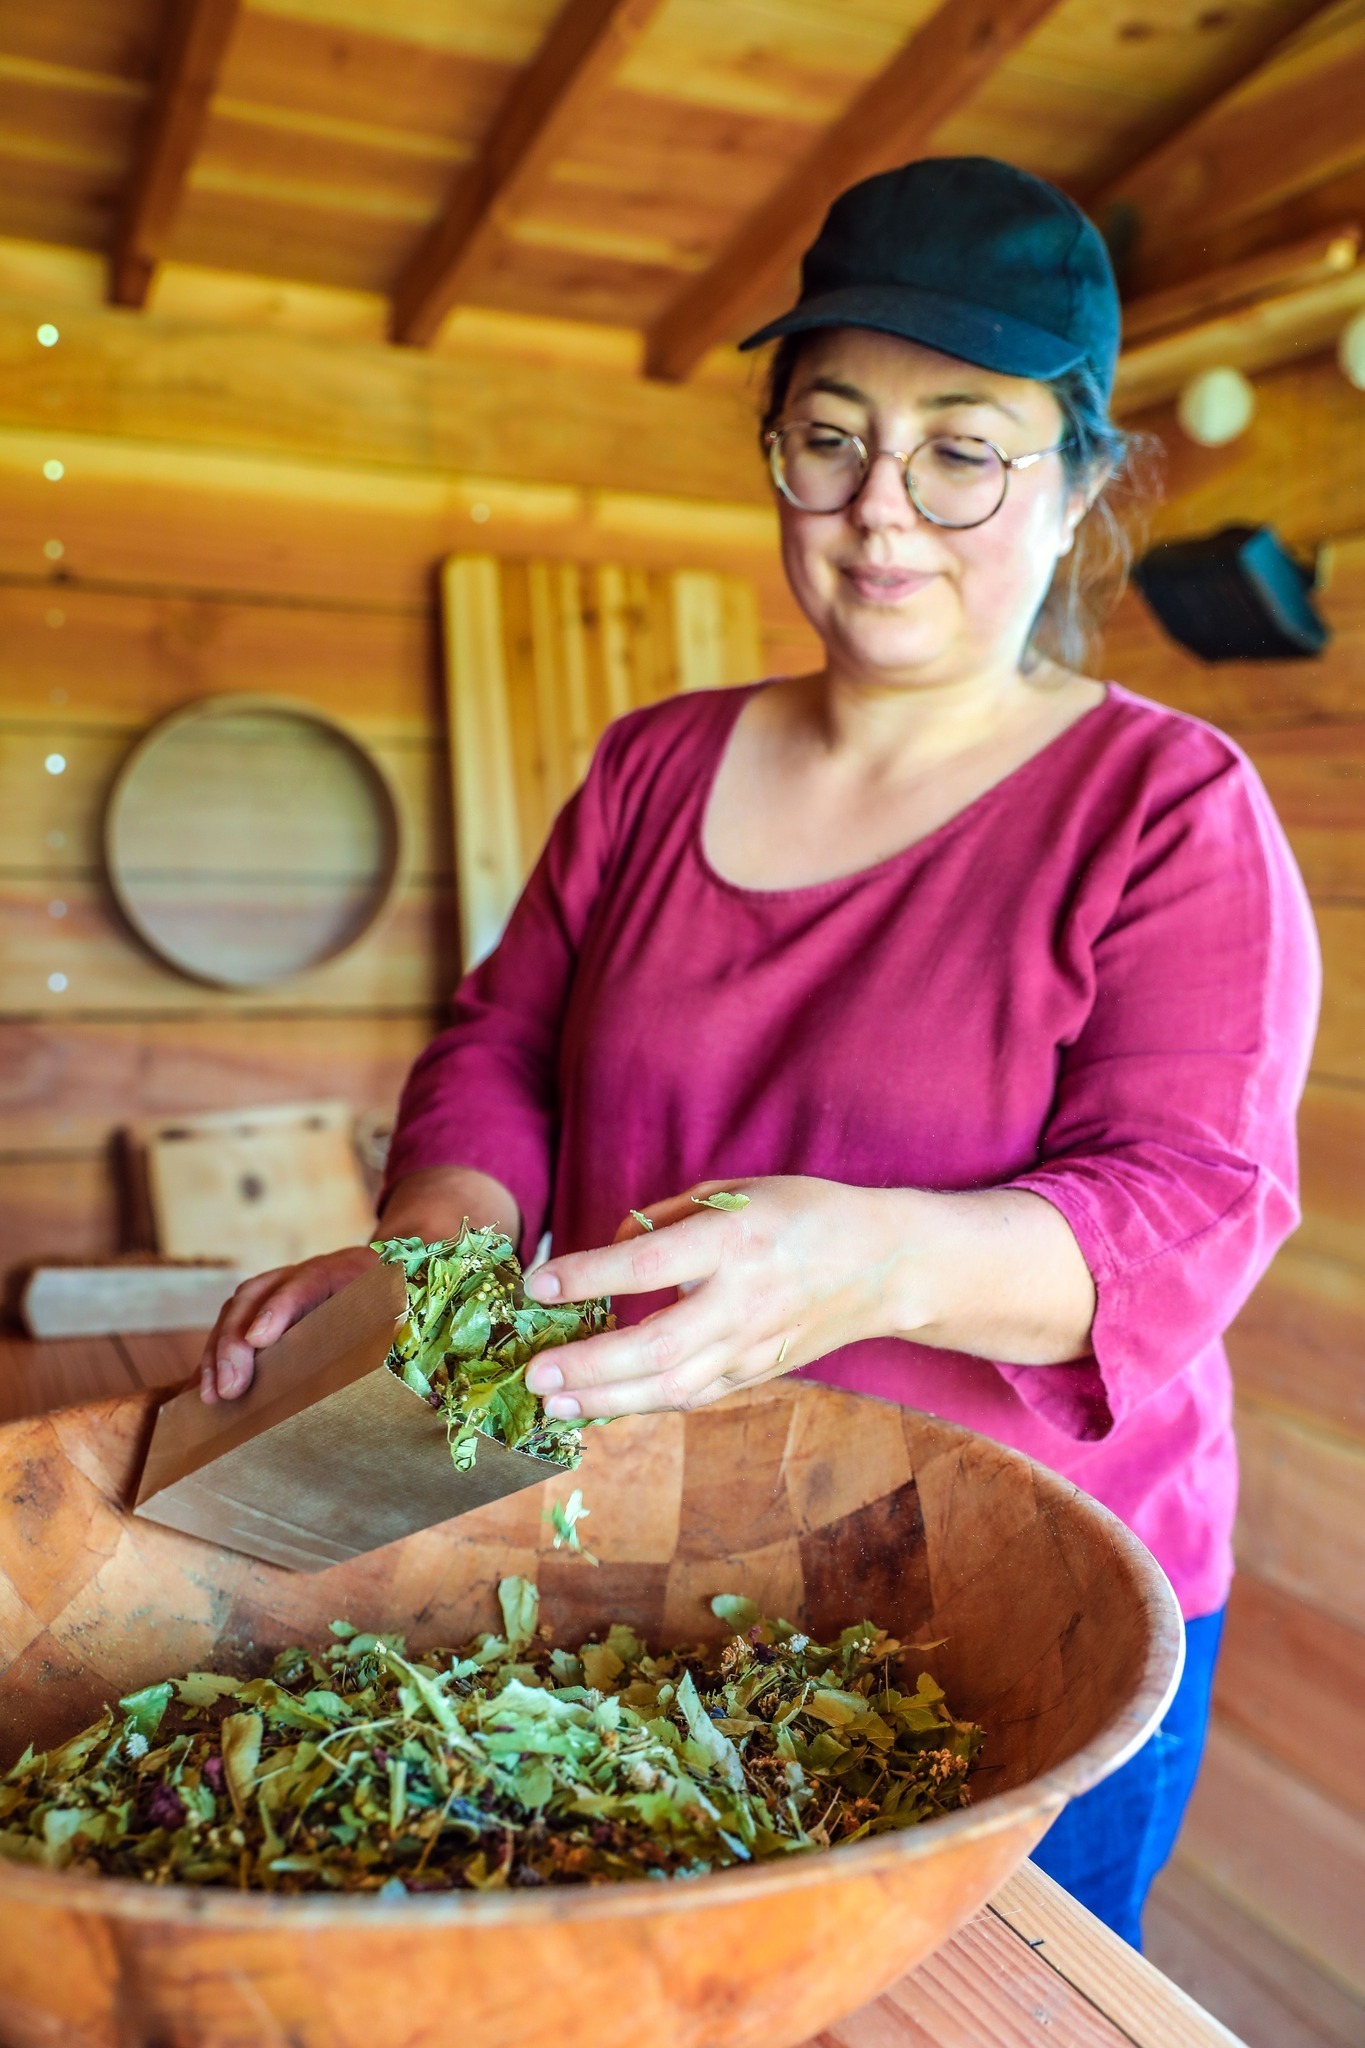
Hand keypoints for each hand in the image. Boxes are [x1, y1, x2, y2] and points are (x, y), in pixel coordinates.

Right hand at [199, 1246, 378, 1402]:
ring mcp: (277, 1285)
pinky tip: (201, 1389)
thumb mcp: (398, 1313)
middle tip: (230, 1388)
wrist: (384, 1273)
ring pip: (235, 1309)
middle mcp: (303, 1272)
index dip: (279, 1307)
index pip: (308, 1281)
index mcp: (346, 1268)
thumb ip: (389, 1338)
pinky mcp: (260, 1305)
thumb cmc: (391, 1305)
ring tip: (211, 1394)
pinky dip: (213, 1359)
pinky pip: (228, 1326)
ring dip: (217, 1353)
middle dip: (235, 1343)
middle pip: (258, 1295)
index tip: (258, 1340)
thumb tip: (394, 1386)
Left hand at [521, 1176, 910, 1420]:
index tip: (538, 1284)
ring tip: (552, 1405)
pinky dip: (641, 1405)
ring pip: (671, 1387)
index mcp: (735, 1240)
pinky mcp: (756, 1373)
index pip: (649, 1264)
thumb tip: (608, 1250)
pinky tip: (598, 1405)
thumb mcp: (736, 1189)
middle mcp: (744, 1299)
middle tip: (533, 1373)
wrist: (883, 1265)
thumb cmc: (801, 1214)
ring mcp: (752, 1346)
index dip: (589, 1276)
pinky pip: (691, 1397)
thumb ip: (666, 1217)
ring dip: (605, 1399)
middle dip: (588, 1364)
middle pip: (655, 1345)